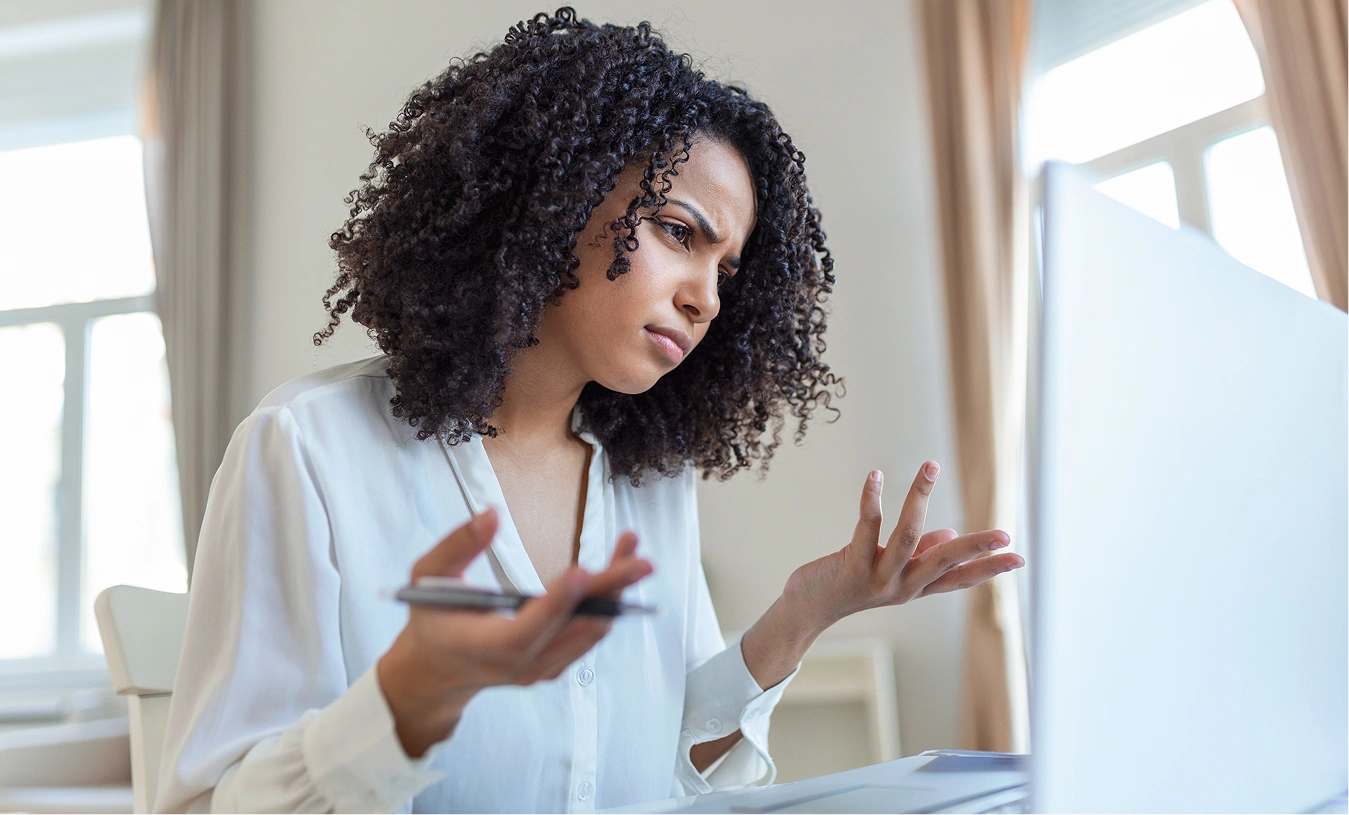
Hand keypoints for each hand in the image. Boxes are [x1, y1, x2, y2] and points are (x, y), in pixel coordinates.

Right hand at [377, 508, 651, 756]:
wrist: (435, 670)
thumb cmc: (430, 616)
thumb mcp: (427, 575)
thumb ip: (457, 545)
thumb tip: (492, 514)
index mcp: (481, 646)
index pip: (525, 632)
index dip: (556, 605)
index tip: (582, 570)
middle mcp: (517, 665)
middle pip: (571, 630)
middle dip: (609, 594)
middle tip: (641, 563)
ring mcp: (539, 669)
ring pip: (588, 632)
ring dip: (616, 592)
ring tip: (633, 549)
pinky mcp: (553, 664)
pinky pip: (588, 635)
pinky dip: (609, 603)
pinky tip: (619, 567)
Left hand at [781, 462, 1023, 632]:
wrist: (807, 609)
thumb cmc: (850, 584)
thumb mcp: (890, 572)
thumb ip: (921, 556)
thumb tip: (949, 534)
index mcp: (915, 586)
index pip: (958, 578)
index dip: (988, 569)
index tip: (1018, 559)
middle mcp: (902, 586)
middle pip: (943, 563)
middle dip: (974, 547)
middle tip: (1005, 535)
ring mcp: (877, 578)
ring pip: (907, 536)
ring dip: (919, 498)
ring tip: (930, 466)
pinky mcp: (851, 567)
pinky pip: (866, 527)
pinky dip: (873, 499)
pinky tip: (877, 476)